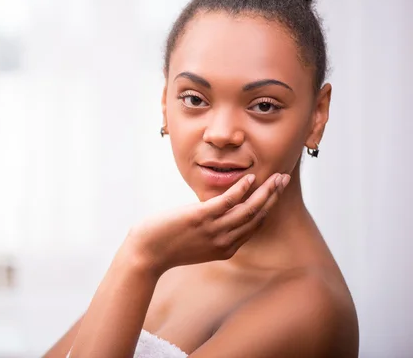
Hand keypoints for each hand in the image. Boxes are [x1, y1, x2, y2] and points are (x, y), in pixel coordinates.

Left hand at [126, 173, 289, 274]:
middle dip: (273, 196)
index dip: (268, 207)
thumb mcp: (196, 242)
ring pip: (249, 209)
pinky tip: (250, 178)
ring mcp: (214, 230)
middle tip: (285, 179)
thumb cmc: (167, 246)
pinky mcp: (200, 218)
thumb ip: (211, 231)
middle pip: (257, 216)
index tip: (275, 192)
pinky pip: (228, 202)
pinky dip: (241, 189)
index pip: (254, 225)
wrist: (145, 255)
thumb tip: (215, 212)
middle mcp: (225, 241)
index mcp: (226, 248)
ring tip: (277, 176)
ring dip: (266, 191)